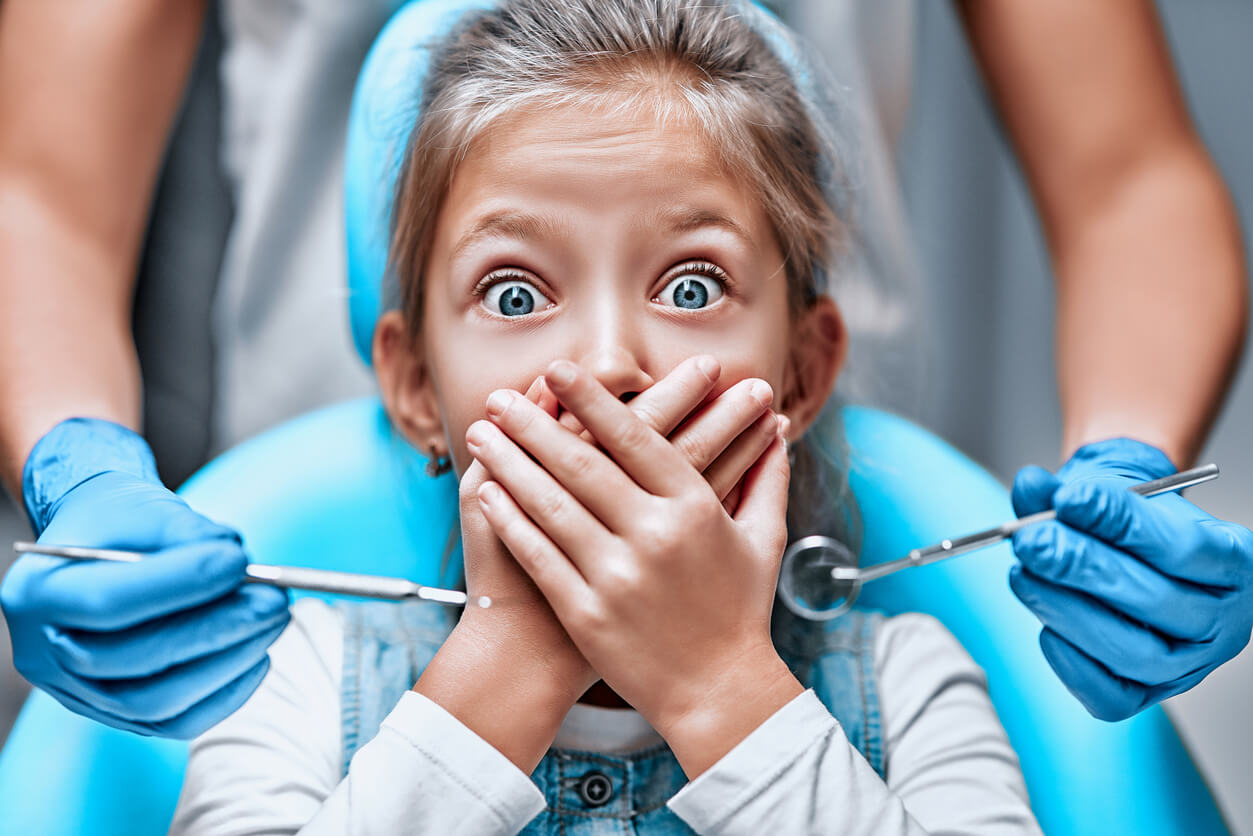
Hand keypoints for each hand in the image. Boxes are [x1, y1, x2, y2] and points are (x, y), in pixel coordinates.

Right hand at [1, 419, 288, 737]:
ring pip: (156, 702)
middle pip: (132, 660)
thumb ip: (188, 533)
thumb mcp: (146, 507)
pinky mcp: (116, 713)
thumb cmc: (122, 522)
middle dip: (214, 629)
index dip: (178, 584)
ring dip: (228, 662)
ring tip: (273, 619)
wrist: (101, 545)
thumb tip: (239, 565)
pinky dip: (225, 692)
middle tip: (272, 599)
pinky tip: (259, 655)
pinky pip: (175, 722)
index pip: (107, 602)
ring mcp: (77, 692)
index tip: (237, 561)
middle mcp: (44, 652)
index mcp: (37, 593)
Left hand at [469, 360, 798, 770]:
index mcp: (695, 509)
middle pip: (582, 464)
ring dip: (510, 463)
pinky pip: (540, 555)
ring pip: (551, 505)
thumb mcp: (763, 541)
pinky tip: (488, 493)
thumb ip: (768, 480)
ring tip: (481, 433)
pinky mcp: (587, 613)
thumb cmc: (740, 611)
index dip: (592, 400)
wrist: (720, 694)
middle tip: (498, 396)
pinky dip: (510, 521)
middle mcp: (654, 536)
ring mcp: (617, 576)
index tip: (558, 370)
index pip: (635, 439)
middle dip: (533, 423)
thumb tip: (780, 430)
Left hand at [1010, 438, 1252, 720]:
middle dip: (1083, 566)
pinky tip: (1044, 627)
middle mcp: (1222, 618)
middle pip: (1157, 601)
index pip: (1183, 547)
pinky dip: (1071, 663)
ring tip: (1024, 574)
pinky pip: (1110, 697)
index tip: (1069, 499)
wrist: (1131, 554)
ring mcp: (1189, 664)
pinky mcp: (1148, 693)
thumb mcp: (1111, 493)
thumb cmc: (1129, 526)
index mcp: (1234, 560)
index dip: (1122, 522)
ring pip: (1134, 651)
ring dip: (1068, 610)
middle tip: (1032, 540)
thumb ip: (1068, 490)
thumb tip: (1030, 487)